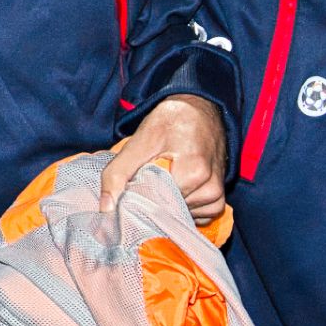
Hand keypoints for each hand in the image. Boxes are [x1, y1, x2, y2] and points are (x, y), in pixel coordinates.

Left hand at [100, 94, 227, 221]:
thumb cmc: (170, 122)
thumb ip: (118, 174)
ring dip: (169, 204)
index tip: (134, 186)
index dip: (141, 199)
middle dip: (154, 202)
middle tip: (147, 180)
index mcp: (194, 172)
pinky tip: (178, 189)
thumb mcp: (139, 142)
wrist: (198, 109)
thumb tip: (106, 208)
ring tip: (165, 181)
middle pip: (170, 212)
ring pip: (182, 216)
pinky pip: (198, 216)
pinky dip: (184, 208)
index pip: (159, 204)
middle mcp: (211, 186)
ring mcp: (217, 194)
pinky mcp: (219, 198)